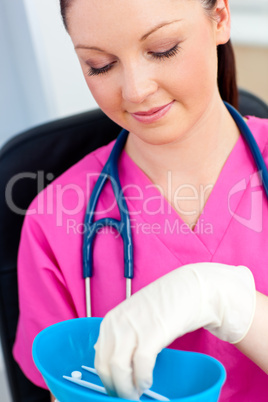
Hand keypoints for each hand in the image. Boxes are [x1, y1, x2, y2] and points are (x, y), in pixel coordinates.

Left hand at [94, 263, 255, 399]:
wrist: (189, 289)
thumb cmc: (163, 305)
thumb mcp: (133, 317)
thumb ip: (119, 334)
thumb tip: (107, 358)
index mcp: (110, 321)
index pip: (99, 359)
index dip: (107, 380)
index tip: (116, 390)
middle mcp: (116, 323)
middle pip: (105, 368)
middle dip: (115, 388)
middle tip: (128, 396)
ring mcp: (132, 327)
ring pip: (118, 370)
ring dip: (128, 389)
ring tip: (138, 392)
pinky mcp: (151, 333)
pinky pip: (140, 366)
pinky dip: (143, 380)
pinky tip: (148, 382)